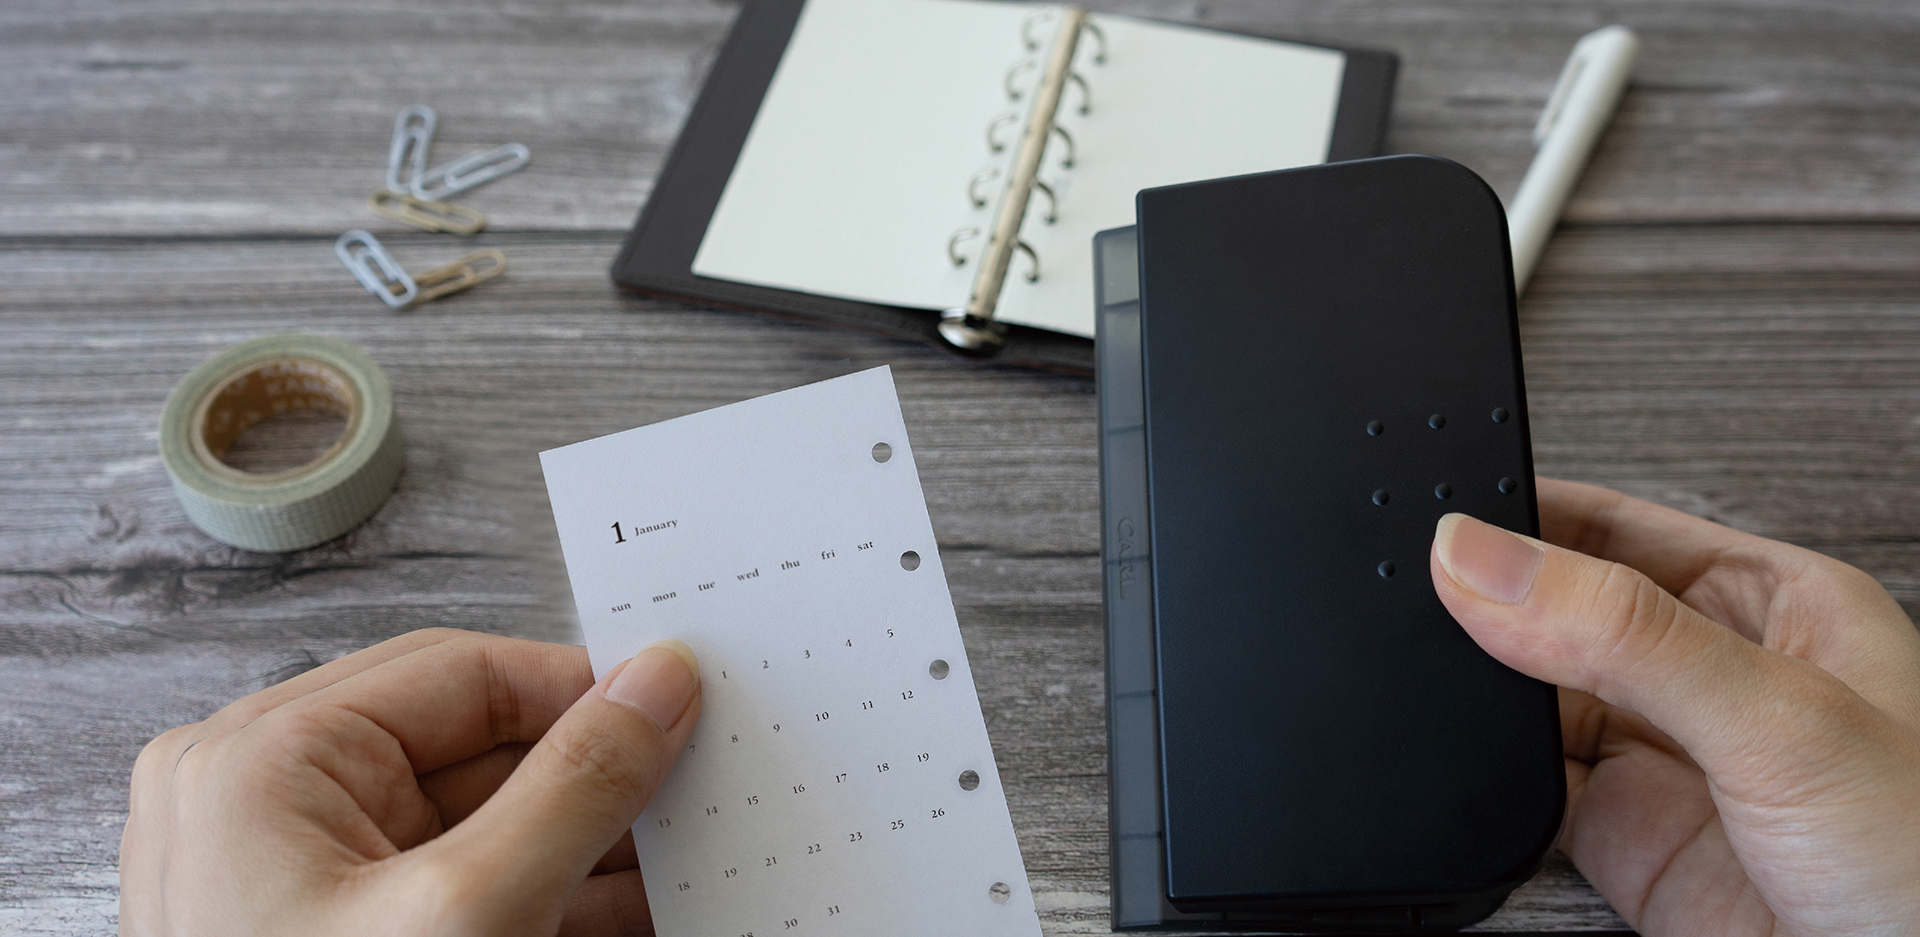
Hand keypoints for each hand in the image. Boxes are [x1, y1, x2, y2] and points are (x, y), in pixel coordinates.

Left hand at [120, 629, 701, 935]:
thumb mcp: (470, 915)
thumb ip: (576, 788)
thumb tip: (654, 688)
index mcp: (265, 760)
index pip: (465, 673)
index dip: (584, 691)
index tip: (676, 709)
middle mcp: (269, 799)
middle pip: (477, 744)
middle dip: (591, 781)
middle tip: (691, 793)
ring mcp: (301, 872)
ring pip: (480, 819)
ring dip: (583, 847)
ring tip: (678, 864)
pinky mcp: (341, 929)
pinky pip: (461, 883)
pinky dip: (546, 898)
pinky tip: (632, 913)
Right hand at [1431, 478, 1919, 935]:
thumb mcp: (1779, 716)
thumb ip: (1623, 631)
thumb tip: (1482, 559)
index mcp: (1774, 604)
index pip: (1620, 526)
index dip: (1532, 512)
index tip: (1448, 513)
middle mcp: (1714, 677)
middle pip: (1564, 612)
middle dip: (1494, 604)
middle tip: (1420, 594)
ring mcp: (1667, 763)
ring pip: (1535, 700)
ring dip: (1484, 693)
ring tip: (1439, 678)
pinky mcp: (1627, 844)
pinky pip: (1529, 792)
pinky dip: (1486, 779)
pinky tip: (1472, 763)